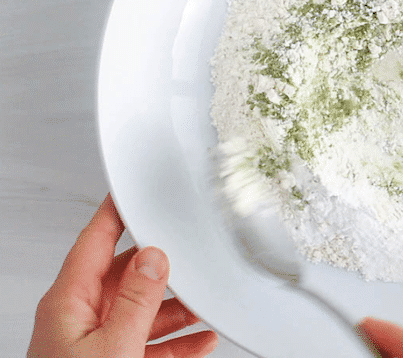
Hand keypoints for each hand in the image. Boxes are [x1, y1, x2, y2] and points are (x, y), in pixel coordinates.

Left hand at [27, 194, 217, 357]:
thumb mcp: (113, 346)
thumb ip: (136, 301)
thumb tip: (154, 258)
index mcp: (67, 304)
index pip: (93, 241)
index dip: (115, 213)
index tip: (132, 191)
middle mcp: (78, 319)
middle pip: (126, 276)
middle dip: (163, 268)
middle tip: (190, 254)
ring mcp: (93, 343)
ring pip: (141, 311)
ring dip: (176, 308)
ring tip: (203, 303)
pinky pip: (149, 342)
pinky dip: (177, 340)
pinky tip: (200, 338)